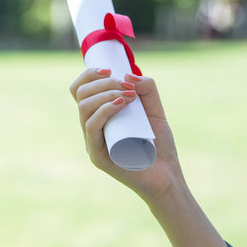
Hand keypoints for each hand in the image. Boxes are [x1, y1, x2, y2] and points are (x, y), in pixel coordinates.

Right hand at [70, 68, 185, 203]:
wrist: (166, 176)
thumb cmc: (159, 145)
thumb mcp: (155, 110)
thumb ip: (147, 90)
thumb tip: (128, 76)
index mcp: (98, 117)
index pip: (80, 91)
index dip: (89, 75)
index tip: (111, 70)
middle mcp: (91, 128)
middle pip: (80, 95)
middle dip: (103, 83)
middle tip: (128, 88)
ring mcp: (92, 142)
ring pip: (84, 108)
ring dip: (105, 94)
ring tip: (128, 96)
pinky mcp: (98, 155)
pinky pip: (92, 127)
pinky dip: (104, 110)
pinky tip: (121, 104)